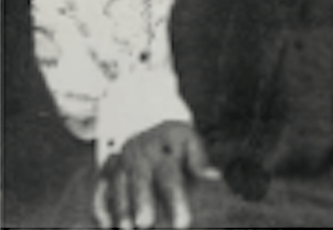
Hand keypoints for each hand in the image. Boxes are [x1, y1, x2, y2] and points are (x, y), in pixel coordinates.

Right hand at [93, 121, 219, 229]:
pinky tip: (107, 224)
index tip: (182, 224)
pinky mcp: (108, 167)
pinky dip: (102, 204)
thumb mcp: (192, 146)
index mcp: (166, 140)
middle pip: (141, 175)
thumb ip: (199, 162)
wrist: (156, 130)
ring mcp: (123, 156)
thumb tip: (213, 176)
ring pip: (118, 181)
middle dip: (142, 200)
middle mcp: (142, 147)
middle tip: (147, 224)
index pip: (170, 171)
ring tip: (127, 229)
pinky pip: (101, 185)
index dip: (175, 198)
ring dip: (121, 207)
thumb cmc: (179, 148)